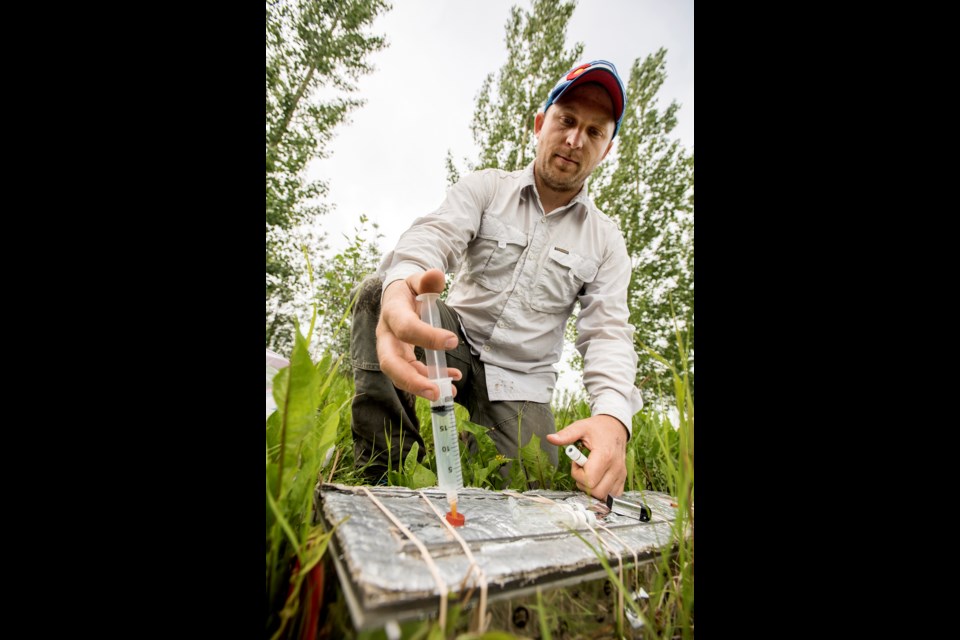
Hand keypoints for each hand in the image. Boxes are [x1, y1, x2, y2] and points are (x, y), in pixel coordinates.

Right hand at [376, 268, 461, 401]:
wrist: (396, 298)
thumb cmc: (408, 290)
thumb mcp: (416, 281)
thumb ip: (427, 280)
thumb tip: (436, 274)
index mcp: (392, 312)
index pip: (405, 328)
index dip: (427, 336)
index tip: (452, 340)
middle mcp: (386, 334)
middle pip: (390, 362)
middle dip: (411, 379)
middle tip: (435, 390)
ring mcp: (390, 349)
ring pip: (399, 374)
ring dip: (422, 385)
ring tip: (448, 391)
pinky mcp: (399, 358)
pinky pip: (412, 373)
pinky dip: (430, 379)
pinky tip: (451, 378)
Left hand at [546, 415, 627, 499]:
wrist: (615, 427)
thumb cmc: (598, 428)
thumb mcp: (581, 427)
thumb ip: (566, 434)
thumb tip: (550, 438)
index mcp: (605, 455)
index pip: (589, 479)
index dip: (577, 474)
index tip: (576, 462)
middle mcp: (615, 467)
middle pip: (596, 491)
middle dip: (583, 483)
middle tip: (582, 469)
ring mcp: (620, 474)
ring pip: (604, 495)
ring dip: (592, 488)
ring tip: (589, 472)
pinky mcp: (623, 478)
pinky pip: (613, 494)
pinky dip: (603, 490)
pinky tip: (598, 478)